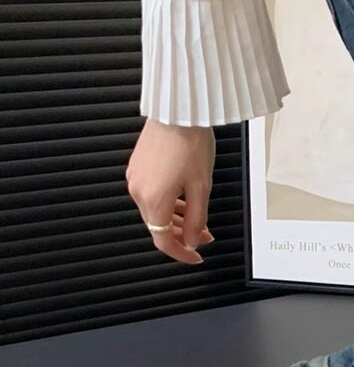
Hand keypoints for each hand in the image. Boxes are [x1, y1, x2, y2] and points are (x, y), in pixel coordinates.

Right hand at [126, 119, 215, 264]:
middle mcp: (139, 191)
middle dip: (183, 235)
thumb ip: (197, 220)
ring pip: (155, 211)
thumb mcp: (201, 188)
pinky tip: (183, 201)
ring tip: (198, 220)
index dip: (181, 254)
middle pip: (159, 227)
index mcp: (153, 201)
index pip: (163, 241)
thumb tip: (192, 241)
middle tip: (204, 236)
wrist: (178, 109)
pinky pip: (152, 195)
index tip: (195, 257)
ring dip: (176, 220)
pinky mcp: (137, 166)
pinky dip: (168, 204)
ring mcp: (135, 178)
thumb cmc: (190, 142)